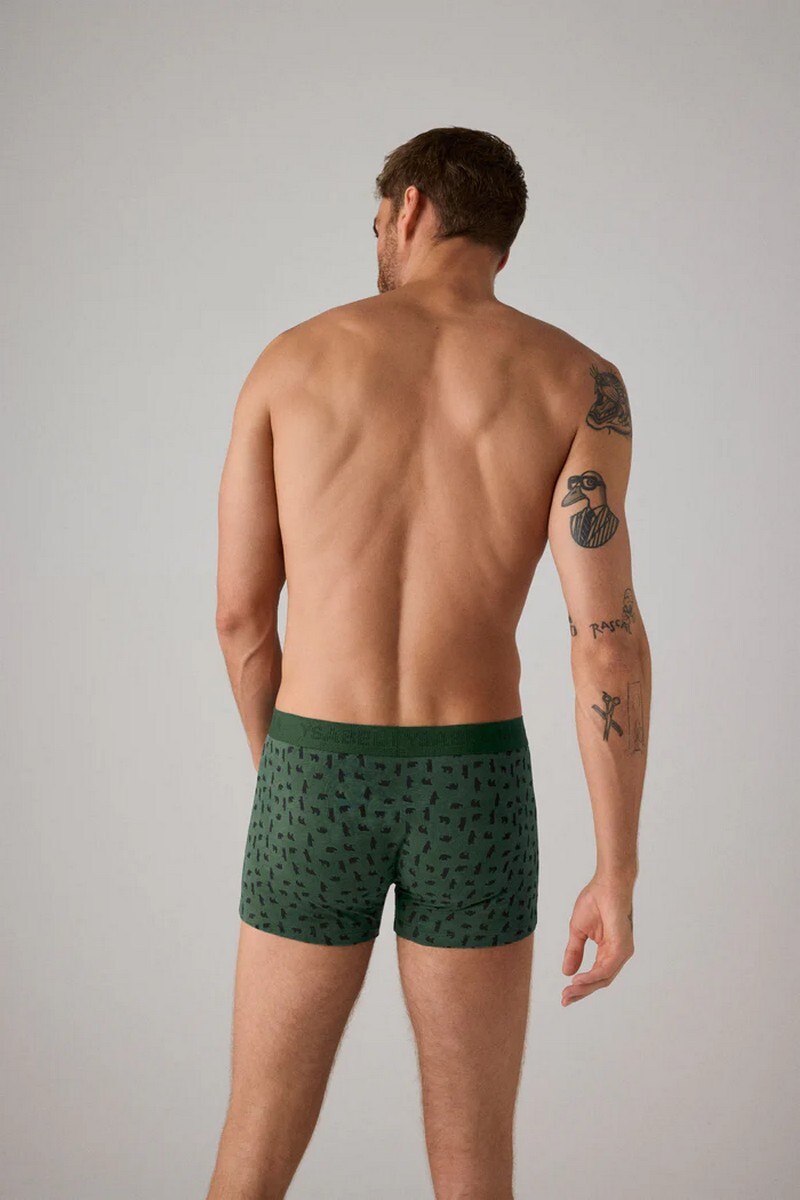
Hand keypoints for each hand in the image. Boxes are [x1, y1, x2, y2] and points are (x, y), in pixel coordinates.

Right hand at [561, 877, 634, 1005]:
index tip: (564, 995)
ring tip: (569, 992)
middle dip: (581, 991)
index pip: (595, 975)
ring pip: (603, 978)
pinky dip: (592, 976)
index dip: (579, 986)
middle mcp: (617, 954)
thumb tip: (566, 972)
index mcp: (608, 950)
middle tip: (564, 999)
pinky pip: (606, 968)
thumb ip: (574, 951)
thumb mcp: (578, 931)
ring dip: (584, 987)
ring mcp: (622, 952)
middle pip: (599, 981)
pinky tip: (578, 980)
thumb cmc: (595, 901)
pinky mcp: (622, 947)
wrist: (607, 884)